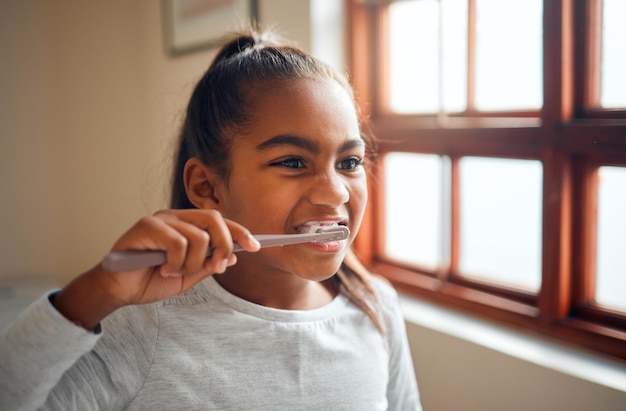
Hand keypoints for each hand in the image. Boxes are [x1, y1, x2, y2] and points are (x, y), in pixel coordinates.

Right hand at [51, 209, 259, 328]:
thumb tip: (233, 256)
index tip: (256, 246)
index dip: (240, 232)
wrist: (118, 291)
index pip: (220, 221)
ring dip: (192, 263)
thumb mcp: (187, 276)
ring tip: (174, 272)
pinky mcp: (146, 226)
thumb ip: (207, 264)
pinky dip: (175, 262)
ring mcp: (160, 219)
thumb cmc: (149, 280)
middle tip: (218, 266)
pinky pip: (178, 242)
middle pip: (214, 219)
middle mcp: (175, 217)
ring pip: (198, 237)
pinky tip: (162, 269)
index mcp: (186, 225)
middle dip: (224, 244)